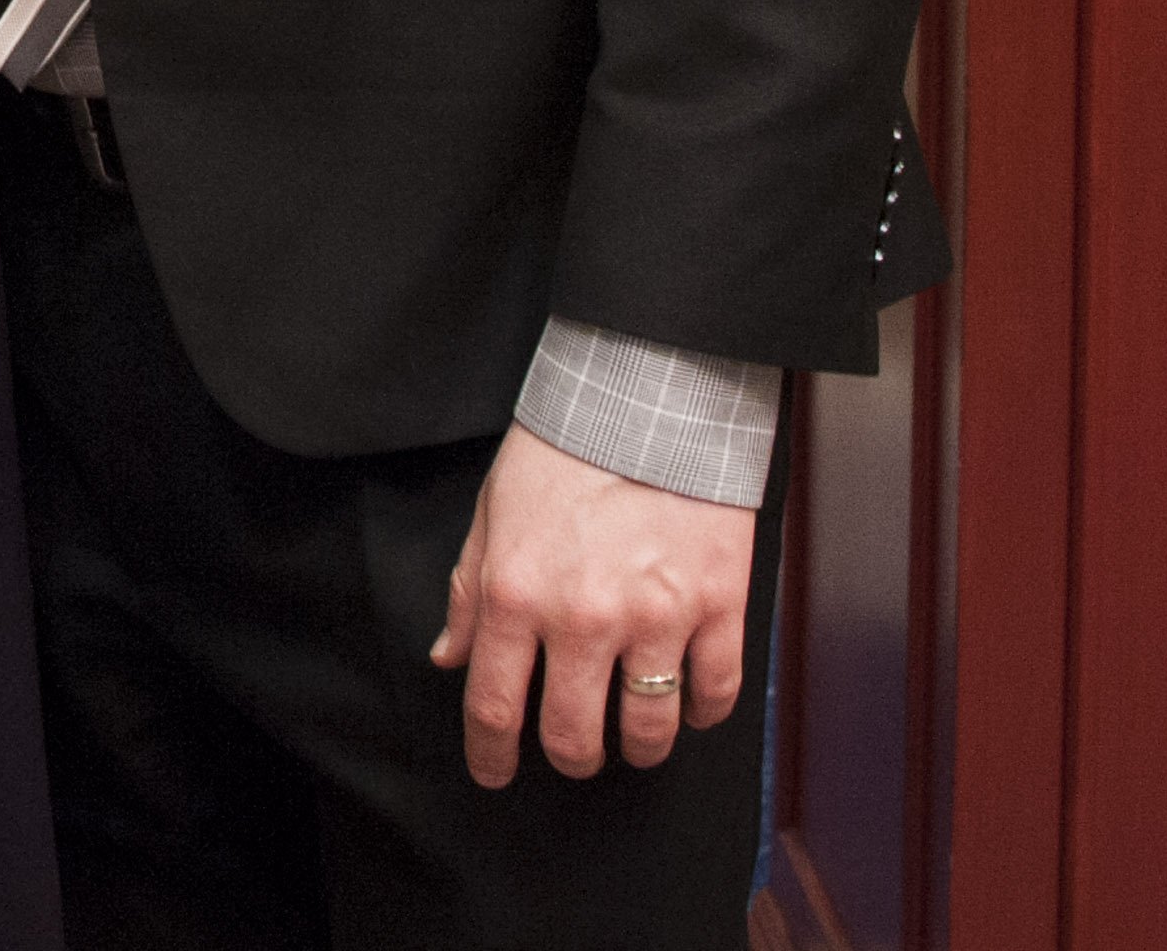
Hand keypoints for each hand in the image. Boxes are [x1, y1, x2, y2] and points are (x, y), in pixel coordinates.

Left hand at [429, 421, 753, 786]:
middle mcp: (581, 617)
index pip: (494, 704)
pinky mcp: (717, 607)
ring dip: (636, 745)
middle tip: (573, 747)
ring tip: (631, 730)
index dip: (490, 754)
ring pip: (647, 731)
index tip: (494, 773)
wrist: (649, 394)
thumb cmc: (565, 447)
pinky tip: (689, 700)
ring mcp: (654, 617)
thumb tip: (449, 657)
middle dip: (569, 755)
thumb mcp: (493, 510)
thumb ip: (468, 590)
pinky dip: (702, 712)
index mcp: (515, 592)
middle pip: (572, 737)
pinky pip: (714, 695)